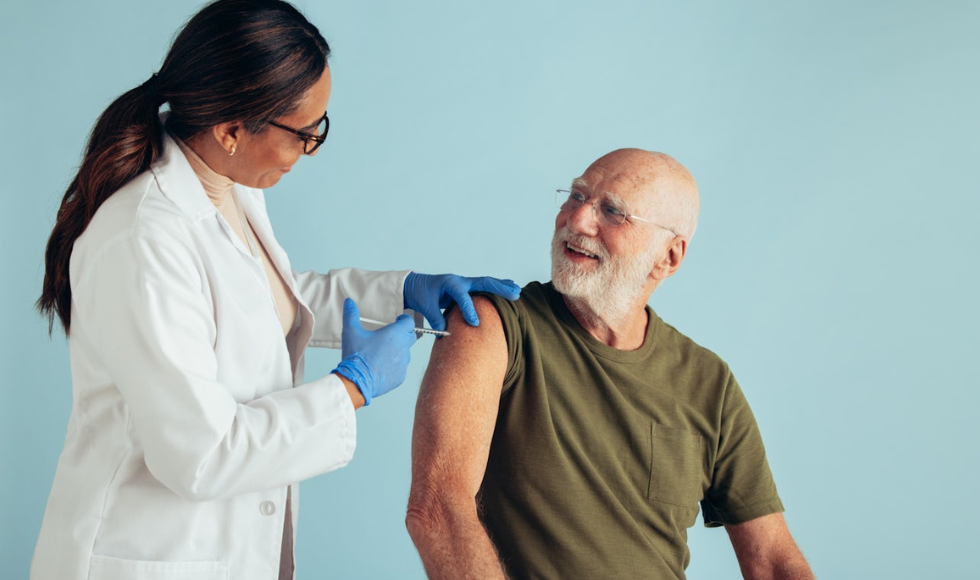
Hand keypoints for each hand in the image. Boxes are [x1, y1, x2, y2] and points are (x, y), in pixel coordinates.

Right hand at [331, 298, 416, 404]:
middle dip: (403, 334)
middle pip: (410, 336)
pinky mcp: (400, 377)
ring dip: (398, 351)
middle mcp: (403, 348)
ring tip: (382, 353)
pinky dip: (394, 366)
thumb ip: (351, 315)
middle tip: (389, 336)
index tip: (397, 321)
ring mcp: (403, 364)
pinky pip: (401, 368)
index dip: (404, 320)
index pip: (409, 322)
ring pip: (406, 353)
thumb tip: (349, 302)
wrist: (357, 381)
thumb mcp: (351, 332)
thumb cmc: (356, 356)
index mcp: (395, 334)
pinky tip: (380, 367)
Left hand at [403, 273, 520, 330]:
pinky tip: (509, 289)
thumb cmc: (421, 294)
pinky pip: (485, 287)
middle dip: (499, 289)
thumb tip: (445, 331)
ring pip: (487, 283)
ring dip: (502, 286)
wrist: (417, 285)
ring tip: (517, 290)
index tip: (475, 324)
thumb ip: (435, 318)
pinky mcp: (467, 288)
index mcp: (449, 283)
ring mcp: (465, 283)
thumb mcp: (425, 305)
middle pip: (483, 282)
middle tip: (514, 295)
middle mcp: (460, 281)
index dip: (469, 310)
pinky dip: (497, 288)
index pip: (462, 297)